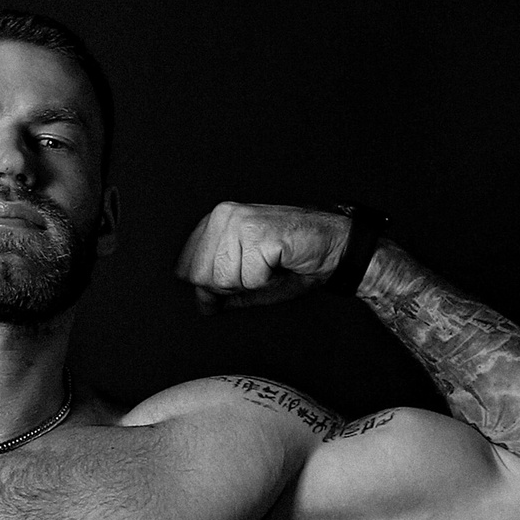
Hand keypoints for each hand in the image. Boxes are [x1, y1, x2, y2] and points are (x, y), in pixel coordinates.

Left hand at [175, 200, 352, 310]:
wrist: (332, 249)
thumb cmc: (292, 262)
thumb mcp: (247, 282)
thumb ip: (219, 291)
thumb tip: (203, 303)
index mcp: (214, 222)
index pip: (187, 270)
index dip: (213, 286)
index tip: (241, 275)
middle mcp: (223, 216)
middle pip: (201, 278)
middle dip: (232, 286)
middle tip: (259, 270)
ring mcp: (240, 222)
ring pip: (223, 280)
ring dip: (252, 283)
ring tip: (270, 266)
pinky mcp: (258, 233)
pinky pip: (249, 280)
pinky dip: (268, 282)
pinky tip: (280, 264)